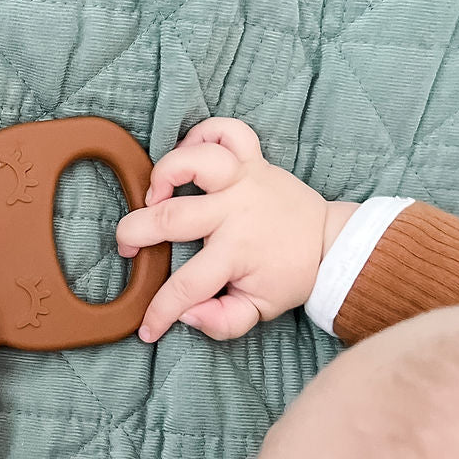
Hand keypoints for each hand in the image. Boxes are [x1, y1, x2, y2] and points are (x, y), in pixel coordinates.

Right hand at [115, 120, 357, 341]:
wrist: (330, 244)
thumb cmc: (288, 276)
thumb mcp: (259, 311)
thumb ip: (223, 323)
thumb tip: (187, 316)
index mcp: (237, 253)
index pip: (186, 287)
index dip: (159, 312)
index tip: (146, 327)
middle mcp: (237, 211)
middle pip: (171, 216)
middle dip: (134, 233)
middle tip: (128, 247)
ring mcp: (245, 180)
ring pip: (196, 159)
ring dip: (165, 173)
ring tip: (156, 194)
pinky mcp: (255, 160)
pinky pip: (228, 131)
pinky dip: (204, 132)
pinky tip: (189, 152)